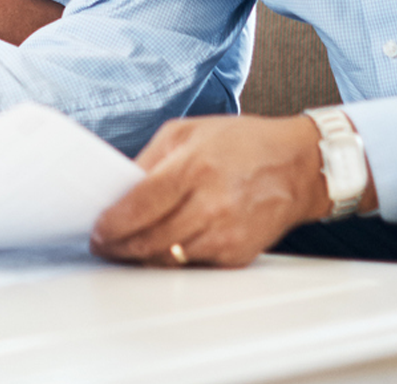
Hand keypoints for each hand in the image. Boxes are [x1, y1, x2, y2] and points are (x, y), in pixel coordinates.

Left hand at [91, 114, 327, 267]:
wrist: (299, 167)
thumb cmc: (243, 144)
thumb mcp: (188, 132)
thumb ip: (150, 160)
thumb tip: (119, 188)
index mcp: (194, 168)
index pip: (139, 206)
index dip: (112, 224)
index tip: (98, 231)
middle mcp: (211, 203)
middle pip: (149, 239)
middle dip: (119, 247)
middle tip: (104, 245)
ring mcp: (226, 233)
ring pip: (168, 258)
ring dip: (142, 257)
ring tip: (128, 247)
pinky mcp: (237, 254)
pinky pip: (193, 264)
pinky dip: (174, 259)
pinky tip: (164, 247)